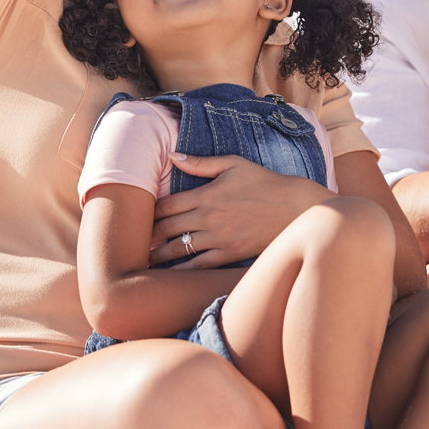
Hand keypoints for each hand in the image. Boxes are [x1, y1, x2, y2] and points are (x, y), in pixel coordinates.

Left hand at [148, 154, 334, 268]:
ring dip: (159, 255)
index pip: (167, 205)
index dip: (149, 212)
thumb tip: (172, 155)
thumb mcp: (233, 164)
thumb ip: (200, 163)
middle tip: (134, 241)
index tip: (139, 217)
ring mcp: (219, 238)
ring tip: (144, 259)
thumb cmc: (264, 183)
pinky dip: (182, 270)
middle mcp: (209, 217)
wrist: (294, 207)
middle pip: (167, 228)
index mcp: (207, 194)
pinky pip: (199, 265)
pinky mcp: (230, 254)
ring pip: (179, 249)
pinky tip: (170, 274)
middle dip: (149, 235)